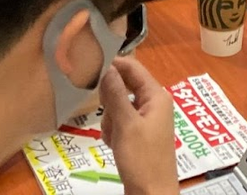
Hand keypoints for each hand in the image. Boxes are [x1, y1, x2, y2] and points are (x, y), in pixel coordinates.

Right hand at [99, 58, 176, 194]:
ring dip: (111, 119)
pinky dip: (114, 131)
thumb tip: (106, 66)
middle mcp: (154, 104)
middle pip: (124, 87)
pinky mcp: (140, 135)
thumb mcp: (126, 124)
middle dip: (111, 101)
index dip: (113, 65)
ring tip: (113, 137)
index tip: (89, 67)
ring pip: (120, 106)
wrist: (151, 194)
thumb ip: (115, 94)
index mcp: (156, 96)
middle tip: (108, 116)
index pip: (133, 68)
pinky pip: (121, 123)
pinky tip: (114, 145)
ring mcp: (147, 120)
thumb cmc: (142, 158)